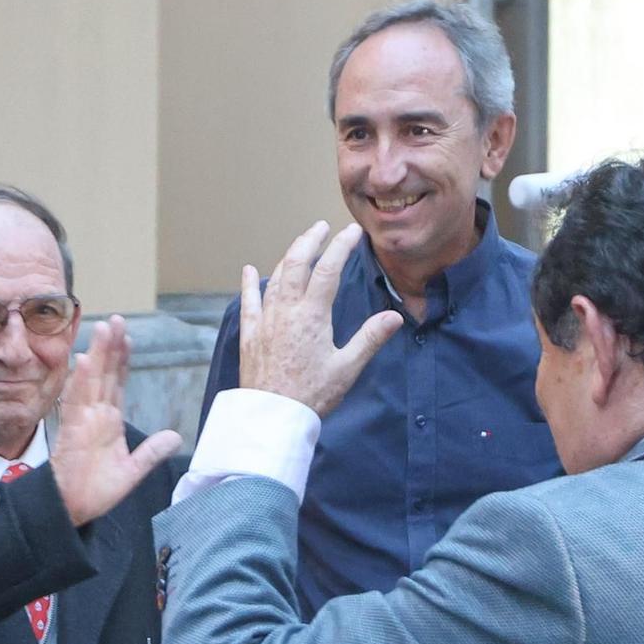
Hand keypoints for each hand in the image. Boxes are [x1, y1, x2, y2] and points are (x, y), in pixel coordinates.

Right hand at [52, 316, 182, 526]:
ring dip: (97, 353)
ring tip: (104, 328)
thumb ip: (151, 453)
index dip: (123, 360)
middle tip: (117, 319)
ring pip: (91, 380)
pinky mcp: (72, 430)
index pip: (118, 383)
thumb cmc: (95, 491)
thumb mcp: (132, 471)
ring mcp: (83, 420)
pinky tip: (86, 361)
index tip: (128, 337)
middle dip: (111, 346)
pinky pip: (76, 401)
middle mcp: (95, 415)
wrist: (73, 511)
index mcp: (109, 421)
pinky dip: (81, 380)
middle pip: (105, 374)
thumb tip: (175, 436)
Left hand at [239, 221, 401, 416]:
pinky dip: (249, 283)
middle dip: (310, 240)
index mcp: (312, 315)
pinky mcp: (251, 334)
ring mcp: (266, 320)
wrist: (272, 416)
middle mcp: (286, 310)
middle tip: (322, 226)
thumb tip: (395, 316)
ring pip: (275, 277)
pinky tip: (249, 270)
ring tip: (301, 244)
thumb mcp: (347, 368)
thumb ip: (370, 338)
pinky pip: (248, 301)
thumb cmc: (311, 395)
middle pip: (297, 263)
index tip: (352, 232)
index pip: (329, 270)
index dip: (341, 247)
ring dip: (288, 256)